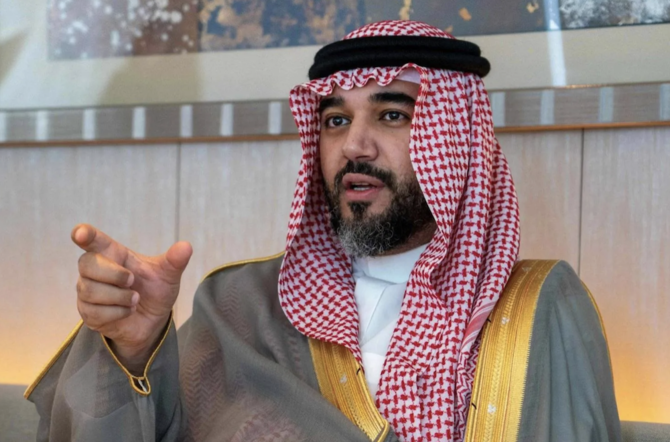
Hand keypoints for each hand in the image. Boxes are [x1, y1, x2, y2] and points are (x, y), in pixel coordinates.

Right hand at [73, 224, 191, 370]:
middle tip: (132, 281)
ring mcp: (88, 291)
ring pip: (90, 290)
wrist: (153, 321)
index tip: (80, 233)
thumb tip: (186, 246)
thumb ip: (174, 261)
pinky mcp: (87, 312)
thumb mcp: (168, 275)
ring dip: (119, 297)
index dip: (84, 234)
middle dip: (113, 274)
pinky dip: (118, 313)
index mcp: (113, 253)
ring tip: (135, 299)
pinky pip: (96, 311)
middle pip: (86, 264)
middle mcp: (95, 269)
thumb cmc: (155, 290)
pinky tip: (127, 311)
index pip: (92, 239)